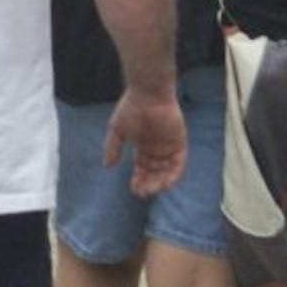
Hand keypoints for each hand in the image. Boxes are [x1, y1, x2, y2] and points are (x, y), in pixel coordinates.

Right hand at [105, 84, 187, 198]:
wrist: (147, 94)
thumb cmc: (131, 108)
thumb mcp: (117, 130)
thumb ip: (113, 148)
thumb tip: (107, 166)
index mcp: (143, 145)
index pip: (142, 168)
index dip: (138, 180)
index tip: (133, 188)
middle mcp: (157, 148)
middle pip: (154, 172)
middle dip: (148, 184)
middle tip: (142, 192)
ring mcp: (168, 146)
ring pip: (166, 171)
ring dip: (159, 183)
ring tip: (151, 190)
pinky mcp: (179, 143)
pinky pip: (178, 164)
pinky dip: (173, 175)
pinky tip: (164, 184)